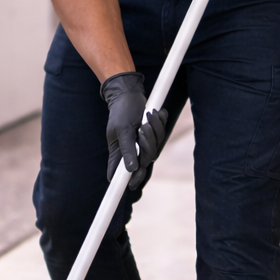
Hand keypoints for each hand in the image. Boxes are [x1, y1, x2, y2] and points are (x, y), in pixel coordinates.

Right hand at [100, 72, 167, 190]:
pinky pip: (161, 135)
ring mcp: (142, 143)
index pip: (121, 173)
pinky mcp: (152, 134)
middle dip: (148, 145)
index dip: (127, 181)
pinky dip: (159, 123)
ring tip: (148, 115)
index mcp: (118, 152)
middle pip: (145, 161)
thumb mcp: (122, 129)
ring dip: (154, 130)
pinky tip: (155, 113)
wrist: (129, 93)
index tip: (131, 186)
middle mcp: (131, 150)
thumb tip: (131, 168)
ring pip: (155, 147)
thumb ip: (127, 149)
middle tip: (142, 129)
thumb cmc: (121, 111)